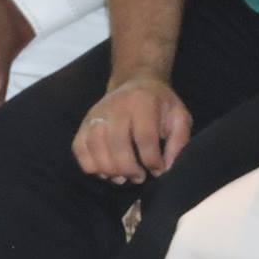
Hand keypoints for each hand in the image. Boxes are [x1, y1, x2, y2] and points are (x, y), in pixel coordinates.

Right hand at [72, 76, 191, 183]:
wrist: (136, 81)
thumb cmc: (160, 104)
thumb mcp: (179, 116)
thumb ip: (179, 141)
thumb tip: (167, 168)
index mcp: (142, 103)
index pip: (144, 137)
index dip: (152, 160)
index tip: (158, 171)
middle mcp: (116, 107)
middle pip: (117, 145)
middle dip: (129, 169)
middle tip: (139, 178)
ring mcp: (97, 114)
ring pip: (95, 148)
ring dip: (109, 170)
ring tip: (123, 177)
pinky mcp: (84, 122)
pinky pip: (79, 148)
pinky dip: (90, 166)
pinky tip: (106, 172)